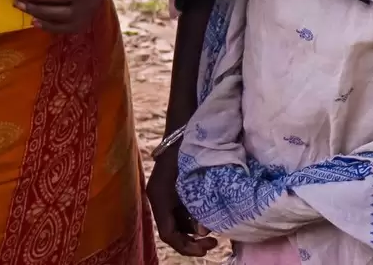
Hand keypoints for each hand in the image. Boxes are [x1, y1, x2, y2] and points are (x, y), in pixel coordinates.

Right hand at [146, 140, 217, 256]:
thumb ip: (197, 206)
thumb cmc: (190, 148)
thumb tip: (203, 231)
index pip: (168, 233)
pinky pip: (180, 210)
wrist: (184, 123)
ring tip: (215, 229)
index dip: (186, 246)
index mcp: (159, 197)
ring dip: (194, 229)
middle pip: (172, 229)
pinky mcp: (171, 187)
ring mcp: (163, 192)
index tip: (205, 249)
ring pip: (176, 221)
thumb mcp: (194, 180)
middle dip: (192, 240)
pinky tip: (208, 214)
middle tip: (214, 242)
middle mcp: (158, 197)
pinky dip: (193, 216)